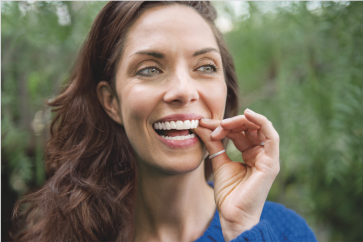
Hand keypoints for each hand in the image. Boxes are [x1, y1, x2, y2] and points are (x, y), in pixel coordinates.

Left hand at [193, 109, 279, 241]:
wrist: (233, 215)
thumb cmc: (228, 194)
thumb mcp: (218, 162)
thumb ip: (213, 144)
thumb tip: (201, 126)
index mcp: (251, 154)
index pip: (239, 132)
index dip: (223, 126)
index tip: (204, 125)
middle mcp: (261, 154)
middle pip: (249, 128)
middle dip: (230, 122)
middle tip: (212, 125)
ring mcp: (268, 158)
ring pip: (259, 128)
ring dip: (240, 121)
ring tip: (222, 123)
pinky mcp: (271, 162)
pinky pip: (271, 136)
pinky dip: (261, 122)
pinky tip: (247, 114)